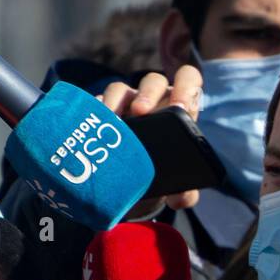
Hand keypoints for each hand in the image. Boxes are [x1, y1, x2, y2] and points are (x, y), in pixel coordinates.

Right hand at [99, 65, 204, 213]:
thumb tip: (182, 199)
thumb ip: (185, 193)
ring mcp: (124, 104)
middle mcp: (152, 100)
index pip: (188, 81)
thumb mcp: (173, 185)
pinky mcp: (102, 112)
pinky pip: (96, 103)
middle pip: (153, 82)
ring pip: (121, 88)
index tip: (180, 107)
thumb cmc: (158, 173)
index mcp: (177, 110)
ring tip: (112, 119)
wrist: (130, 183)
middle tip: (141, 112)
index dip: (185, 87)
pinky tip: (91, 123)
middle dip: (148, 94)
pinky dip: (94, 110)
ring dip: (116, 100)